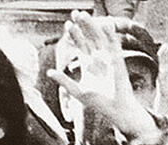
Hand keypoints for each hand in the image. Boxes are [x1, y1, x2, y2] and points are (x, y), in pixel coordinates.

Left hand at [47, 13, 157, 140]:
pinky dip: (110, 33)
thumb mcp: (78, 91)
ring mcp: (108, 58)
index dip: (74, 34)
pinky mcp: (118, 60)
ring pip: (100, 38)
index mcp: (88, 64)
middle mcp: (98, 59)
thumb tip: (48, 73)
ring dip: (93, 26)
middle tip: (76, 13)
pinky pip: (114, 44)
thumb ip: (64, 81)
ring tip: (84, 15)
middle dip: (82, 25)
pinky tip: (105, 23)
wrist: (117, 110)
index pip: (80, 44)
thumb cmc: (99, 103)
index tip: (68, 24)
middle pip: (89, 37)